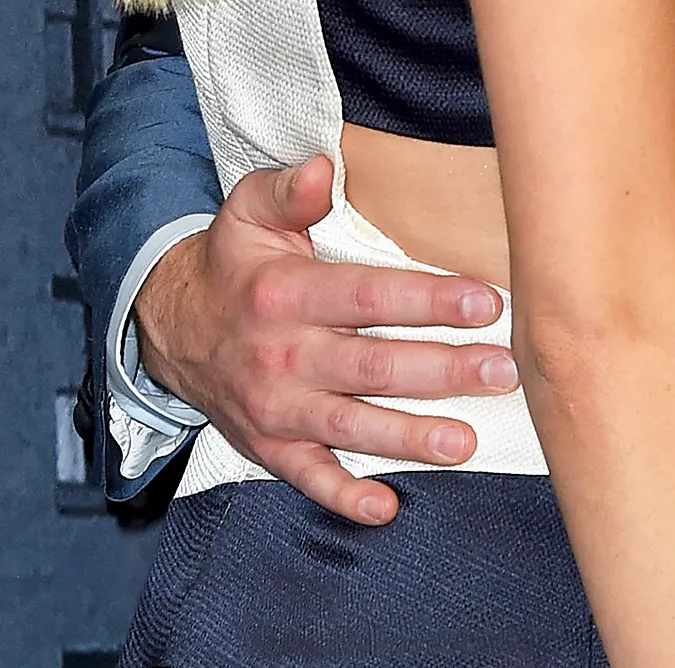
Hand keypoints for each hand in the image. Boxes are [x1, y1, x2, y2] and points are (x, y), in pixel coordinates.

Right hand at [133, 155, 519, 523]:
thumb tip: (322, 168)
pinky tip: (386, 507)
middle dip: (443, 370)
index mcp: (286, 294)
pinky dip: (344, 497)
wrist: (172, 327)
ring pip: (352, 426)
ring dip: (412, 436)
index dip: (428, 301)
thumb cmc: (233, 262)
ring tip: (466, 441)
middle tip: (502, 370)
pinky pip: (309, 477)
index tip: (485, 303)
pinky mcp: (270, 447)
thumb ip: (288, 189)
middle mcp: (283, 355)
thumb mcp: (248, 210)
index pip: (369, 297)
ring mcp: (276, 408)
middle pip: (374, 367)